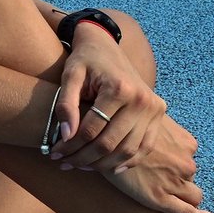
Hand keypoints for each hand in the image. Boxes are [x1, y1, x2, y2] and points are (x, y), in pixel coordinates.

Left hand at [49, 27, 167, 172]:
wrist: (106, 45)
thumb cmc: (85, 60)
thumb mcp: (70, 76)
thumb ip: (66, 105)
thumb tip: (66, 136)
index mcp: (119, 88)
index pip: (91, 130)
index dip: (70, 146)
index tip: (54, 153)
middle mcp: (141, 100)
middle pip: (110, 144)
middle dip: (83, 158)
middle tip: (64, 163)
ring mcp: (154, 108)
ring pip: (128, 151)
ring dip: (103, 164)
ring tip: (81, 166)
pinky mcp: (159, 114)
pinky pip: (144, 147)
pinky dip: (127, 160)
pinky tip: (108, 167)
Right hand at [103, 115, 213, 212]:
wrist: (101, 141)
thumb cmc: (122, 130)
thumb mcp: (149, 121)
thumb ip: (162, 131)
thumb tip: (160, 134)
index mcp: (185, 143)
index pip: (190, 159)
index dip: (178, 166)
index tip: (167, 168)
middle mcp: (185, 162)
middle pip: (191, 178)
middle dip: (180, 181)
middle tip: (158, 179)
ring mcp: (175, 181)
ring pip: (193, 196)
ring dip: (181, 195)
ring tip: (159, 193)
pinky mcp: (160, 199)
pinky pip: (187, 212)